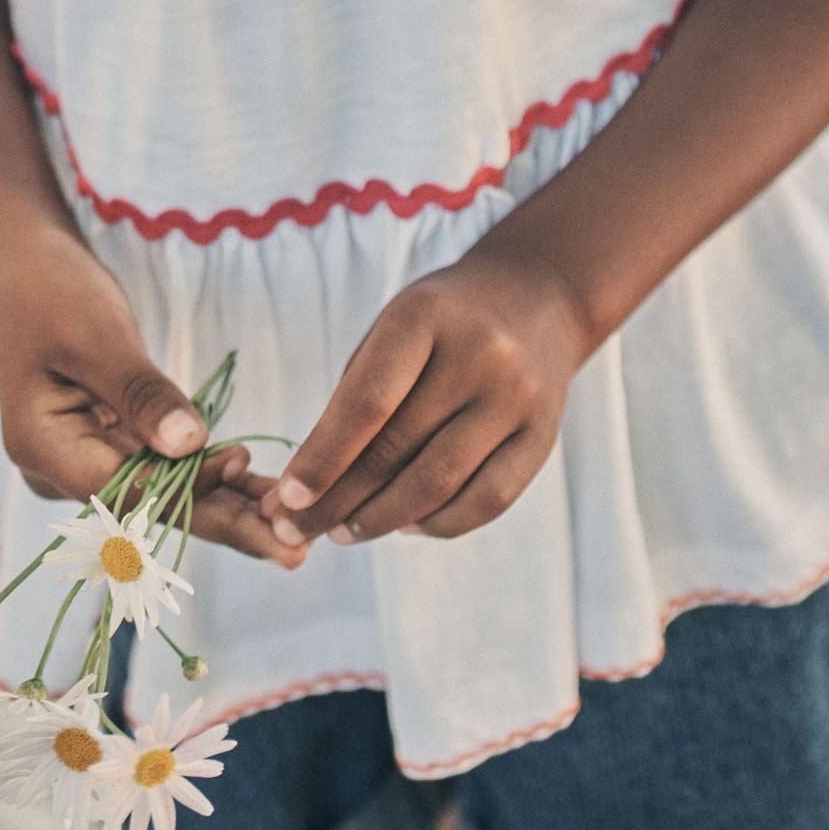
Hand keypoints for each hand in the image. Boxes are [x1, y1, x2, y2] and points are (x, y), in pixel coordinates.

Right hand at [0, 226, 305, 568]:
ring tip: (295, 529)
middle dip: (225, 523)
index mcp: (45, 449)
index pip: (131, 489)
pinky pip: (163, 463)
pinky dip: (208, 471)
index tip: (253, 487)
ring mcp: (85, 457)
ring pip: (165, 489)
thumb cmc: (51, 289)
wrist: (23, 262)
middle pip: (152, 504)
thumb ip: (141, 394)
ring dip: (226, 502)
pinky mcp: (109, 441)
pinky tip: (257, 486)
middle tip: (295, 552)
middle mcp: (62, 469)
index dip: (195, 491)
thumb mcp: (98, 337)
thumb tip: (192, 447)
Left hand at [258, 231, 593, 547]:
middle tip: (296, 530)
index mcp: (425, 316)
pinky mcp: (543, 435)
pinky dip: (438, 524)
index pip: (366, 402)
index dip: (322, 458)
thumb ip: (354, 398)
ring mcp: (517, 397)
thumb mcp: (393, 329)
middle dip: (337, 500)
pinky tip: (405, 525)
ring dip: (381, 520)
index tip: (286, 501)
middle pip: (396, 450)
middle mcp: (479, 354)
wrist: (536, 298)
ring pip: (439, 484)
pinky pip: (486, 501)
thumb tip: (303, 487)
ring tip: (343, 531)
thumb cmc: (442, 321)